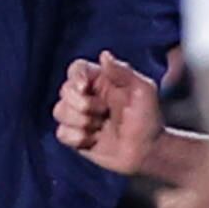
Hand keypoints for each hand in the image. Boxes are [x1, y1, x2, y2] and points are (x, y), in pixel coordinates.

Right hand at [53, 50, 161, 175]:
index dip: (76, 77)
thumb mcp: (143, 91)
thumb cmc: (148, 119)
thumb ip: (124, 72)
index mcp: (102, 81)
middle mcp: (87, 96)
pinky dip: (77, 138)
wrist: (147, 152)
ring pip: (59, 111)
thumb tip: (104, 55)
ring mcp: (80, 117)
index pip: (77, 69)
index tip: (85, 87)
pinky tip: (94, 140)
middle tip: (104, 112)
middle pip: (64, 90)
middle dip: (82, 104)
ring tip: (100, 128)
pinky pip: (61, 133)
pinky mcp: (76, 137)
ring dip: (81, 122)